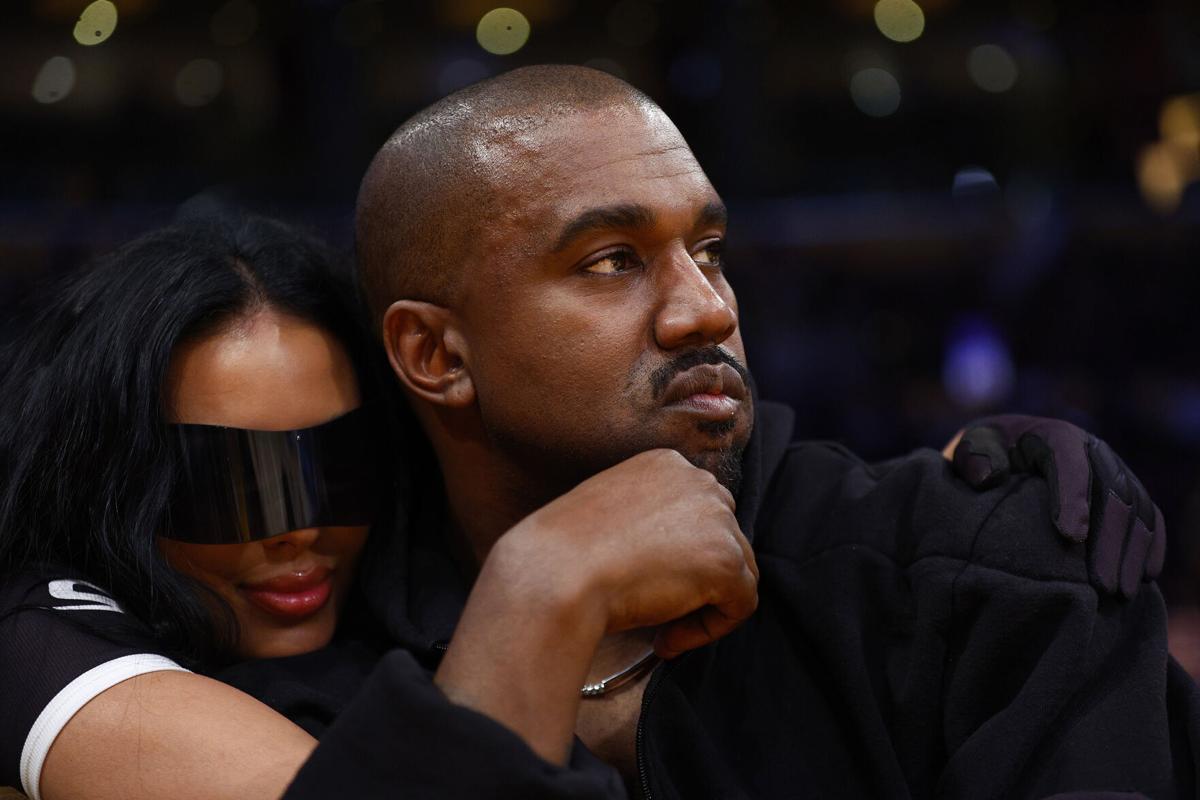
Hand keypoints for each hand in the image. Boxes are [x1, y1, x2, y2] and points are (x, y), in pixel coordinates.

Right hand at [436, 449, 756, 765]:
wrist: (554, 573)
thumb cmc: (563, 553)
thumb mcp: (609, 512)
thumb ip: (648, 519)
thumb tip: (675, 557)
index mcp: (666, 463)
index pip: (699, 511)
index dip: (682, 554)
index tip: (649, 582)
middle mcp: (698, 481)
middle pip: (725, 538)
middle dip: (698, 579)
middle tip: (658, 611)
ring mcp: (717, 519)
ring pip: (738, 572)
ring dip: (704, 606)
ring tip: (660, 630)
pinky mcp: (726, 562)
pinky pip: (741, 605)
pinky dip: (710, 629)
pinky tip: (666, 640)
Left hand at [949, 415, 1164, 596]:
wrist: (1003, 456)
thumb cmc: (985, 457)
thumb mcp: (971, 449)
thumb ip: (973, 457)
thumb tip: (988, 476)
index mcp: (1053, 435)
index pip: (1070, 462)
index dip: (1073, 497)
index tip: (1071, 537)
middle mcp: (1093, 450)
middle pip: (1113, 490)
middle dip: (1110, 540)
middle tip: (1101, 585)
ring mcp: (1114, 471)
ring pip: (1137, 508)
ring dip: (1133, 552)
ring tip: (1120, 593)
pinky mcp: (1126, 492)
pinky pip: (1150, 517)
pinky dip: (1151, 546)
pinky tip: (1145, 578)